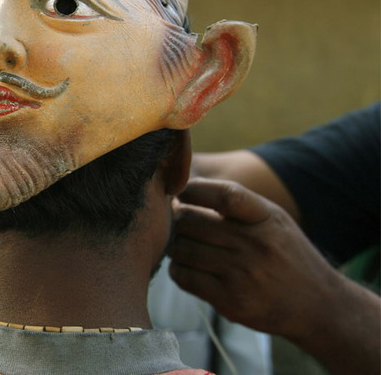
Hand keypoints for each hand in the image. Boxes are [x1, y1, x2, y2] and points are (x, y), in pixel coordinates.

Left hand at [168, 177, 340, 337]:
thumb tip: (182, 191)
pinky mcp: (230, 300)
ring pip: (181, 249)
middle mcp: (254, 244)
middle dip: (177, 220)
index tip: (181, 193)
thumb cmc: (286, 255)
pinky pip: (184, 277)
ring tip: (183, 247)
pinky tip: (188, 269)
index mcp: (265, 217)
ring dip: (175, 247)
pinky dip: (178, 271)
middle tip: (177, 225)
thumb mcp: (273, 220)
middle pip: (190, 221)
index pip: (223, 193)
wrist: (319, 306)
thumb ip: (235, 203)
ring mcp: (241, 273)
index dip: (192, 189)